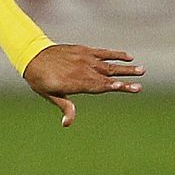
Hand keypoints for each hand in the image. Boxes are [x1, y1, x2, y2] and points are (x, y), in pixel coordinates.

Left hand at [22, 44, 144, 126]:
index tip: (124, 87)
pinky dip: (116, 54)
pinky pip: (103, 52)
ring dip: (126, 67)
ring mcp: (85, 59)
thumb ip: (65, 107)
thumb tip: (67, 124)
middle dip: (124, 80)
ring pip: (109, 64)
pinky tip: (128, 57)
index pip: (98, 86)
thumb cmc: (40, 79)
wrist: (32, 55)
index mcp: (76, 82)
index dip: (112, 86)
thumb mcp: (50, 95)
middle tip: (140, 83)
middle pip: (107, 76)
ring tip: (142, 70)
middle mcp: (83, 70)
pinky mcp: (84, 50)